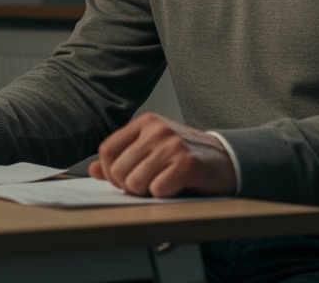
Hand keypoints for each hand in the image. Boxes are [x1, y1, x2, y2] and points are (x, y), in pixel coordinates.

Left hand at [89, 112, 236, 197]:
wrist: (225, 159)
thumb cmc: (184, 155)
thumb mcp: (151, 149)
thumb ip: (123, 158)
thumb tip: (93, 171)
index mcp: (144, 123)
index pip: (107, 148)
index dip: (108, 171)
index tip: (120, 181)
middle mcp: (156, 130)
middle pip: (118, 168)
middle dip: (127, 186)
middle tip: (144, 187)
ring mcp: (172, 145)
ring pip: (136, 181)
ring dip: (145, 193)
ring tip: (159, 186)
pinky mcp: (187, 163)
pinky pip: (158, 190)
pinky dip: (163, 195)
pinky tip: (175, 187)